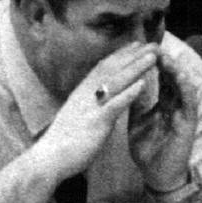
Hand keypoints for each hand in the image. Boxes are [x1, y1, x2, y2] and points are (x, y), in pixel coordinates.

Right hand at [39, 44, 153, 181]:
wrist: (48, 159)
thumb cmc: (63, 141)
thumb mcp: (77, 116)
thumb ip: (88, 104)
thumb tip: (97, 96)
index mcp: (82, 93)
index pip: (103, 67)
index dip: (121, 55)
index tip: (137, 45)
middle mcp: (86, 94)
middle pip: (112, 69)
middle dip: (133, 55)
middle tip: (153, 44)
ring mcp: (90, 107)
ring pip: (115, 82)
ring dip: (135, 68)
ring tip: (153, 57)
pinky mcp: (95, 123)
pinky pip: (114, 105)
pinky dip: (128, 94)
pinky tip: (143, 85)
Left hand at [130, 44, 201, 192]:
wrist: (155, 175)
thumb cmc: (148, 150)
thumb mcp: (136, 121)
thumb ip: (135, 103)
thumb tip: (126, 82)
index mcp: (163, 104)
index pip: (160, 78)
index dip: (153, 62)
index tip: (144, 46)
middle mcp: (175, 105)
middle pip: (172, 77)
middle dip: (164, 61)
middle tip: (155, 44)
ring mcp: (183, 113)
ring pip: (181, 85)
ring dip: (175, 70)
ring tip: (166, 56)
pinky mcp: (188, 123)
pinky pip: (188, 101)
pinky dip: (185, 87)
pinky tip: (179, 76)